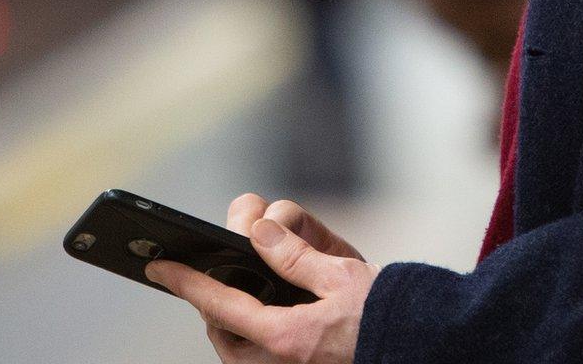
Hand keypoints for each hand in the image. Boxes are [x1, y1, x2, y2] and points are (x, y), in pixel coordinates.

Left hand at [148, 196, 377, 363]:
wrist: (424, 348)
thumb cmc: (390, 316)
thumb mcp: (344, 275)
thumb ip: (295, 254)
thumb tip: (258, 231)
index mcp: (287, 338)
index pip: (220, 304)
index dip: (186, 283)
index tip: (159, 267)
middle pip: (223, 336)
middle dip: (211, 309)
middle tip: (208, 281)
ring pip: (240, 354)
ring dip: (233, 327)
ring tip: (234, 300)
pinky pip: (261, 360)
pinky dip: (254, 342)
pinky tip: (266, 321)